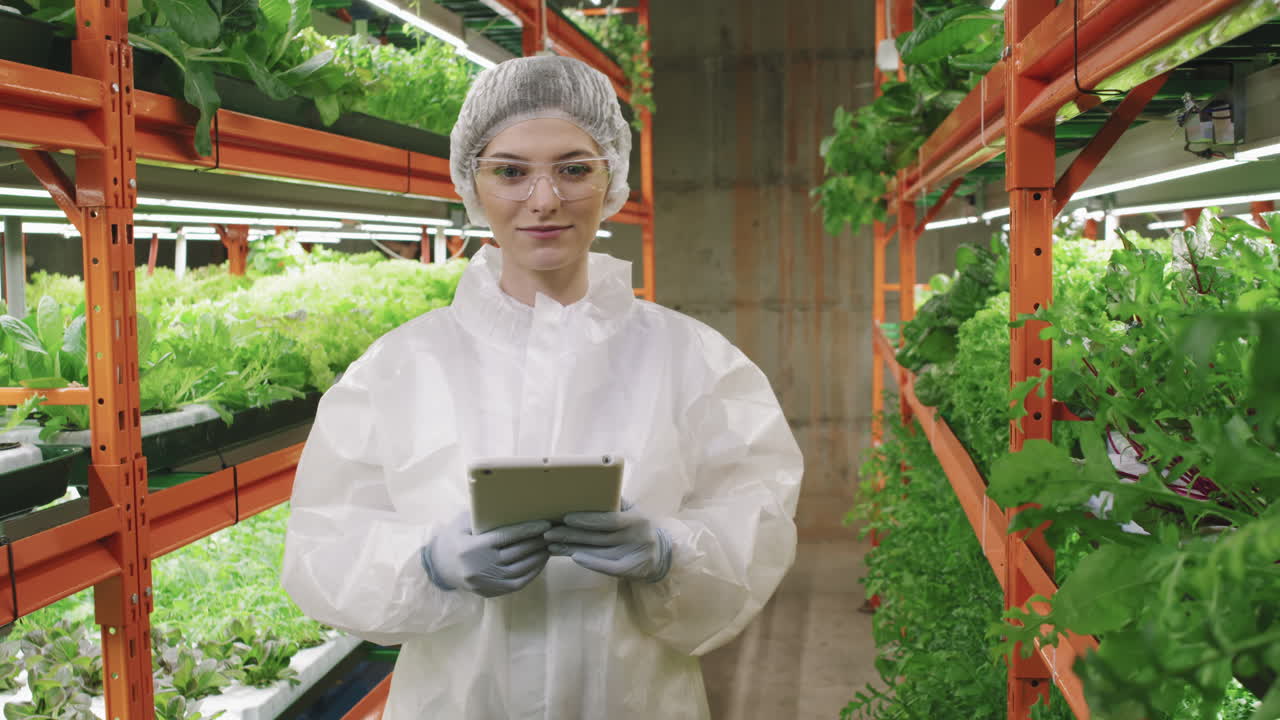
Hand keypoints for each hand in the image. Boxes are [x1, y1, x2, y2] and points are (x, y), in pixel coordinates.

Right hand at [423, 512, 551, 597]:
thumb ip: (484, 515)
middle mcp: (479, 567)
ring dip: (538, 558)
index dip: (527, 530)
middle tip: (553, 532)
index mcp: (471, 547)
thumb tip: (513, 503)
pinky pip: (516, 583)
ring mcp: (485, 582)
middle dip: (537, 542)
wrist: (439, 566)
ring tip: (549, 545)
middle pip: (516, 553)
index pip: (505, 537)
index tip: (545, 523)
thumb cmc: (454, 537)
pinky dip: (532, 573)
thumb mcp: (463, 522)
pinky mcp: (490, 592)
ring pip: (520, 570)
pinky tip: (540, 561)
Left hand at [543, 506, 671, 582]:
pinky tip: (573, 557)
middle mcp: (635, 537)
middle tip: (549, 532)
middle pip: (598, 537)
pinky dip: (590, 562)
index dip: (588, 519)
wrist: (660, 554)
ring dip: (572, 548)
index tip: (566, 518)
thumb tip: (597, 484)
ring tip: (551, 544)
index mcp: (637, 519)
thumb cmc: (638, 528)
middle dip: (571, 534)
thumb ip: (618, 502)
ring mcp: (633, 555)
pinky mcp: (629, 570)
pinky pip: (607, 568)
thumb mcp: (634, 512)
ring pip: (598, 552)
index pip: (610, 519)